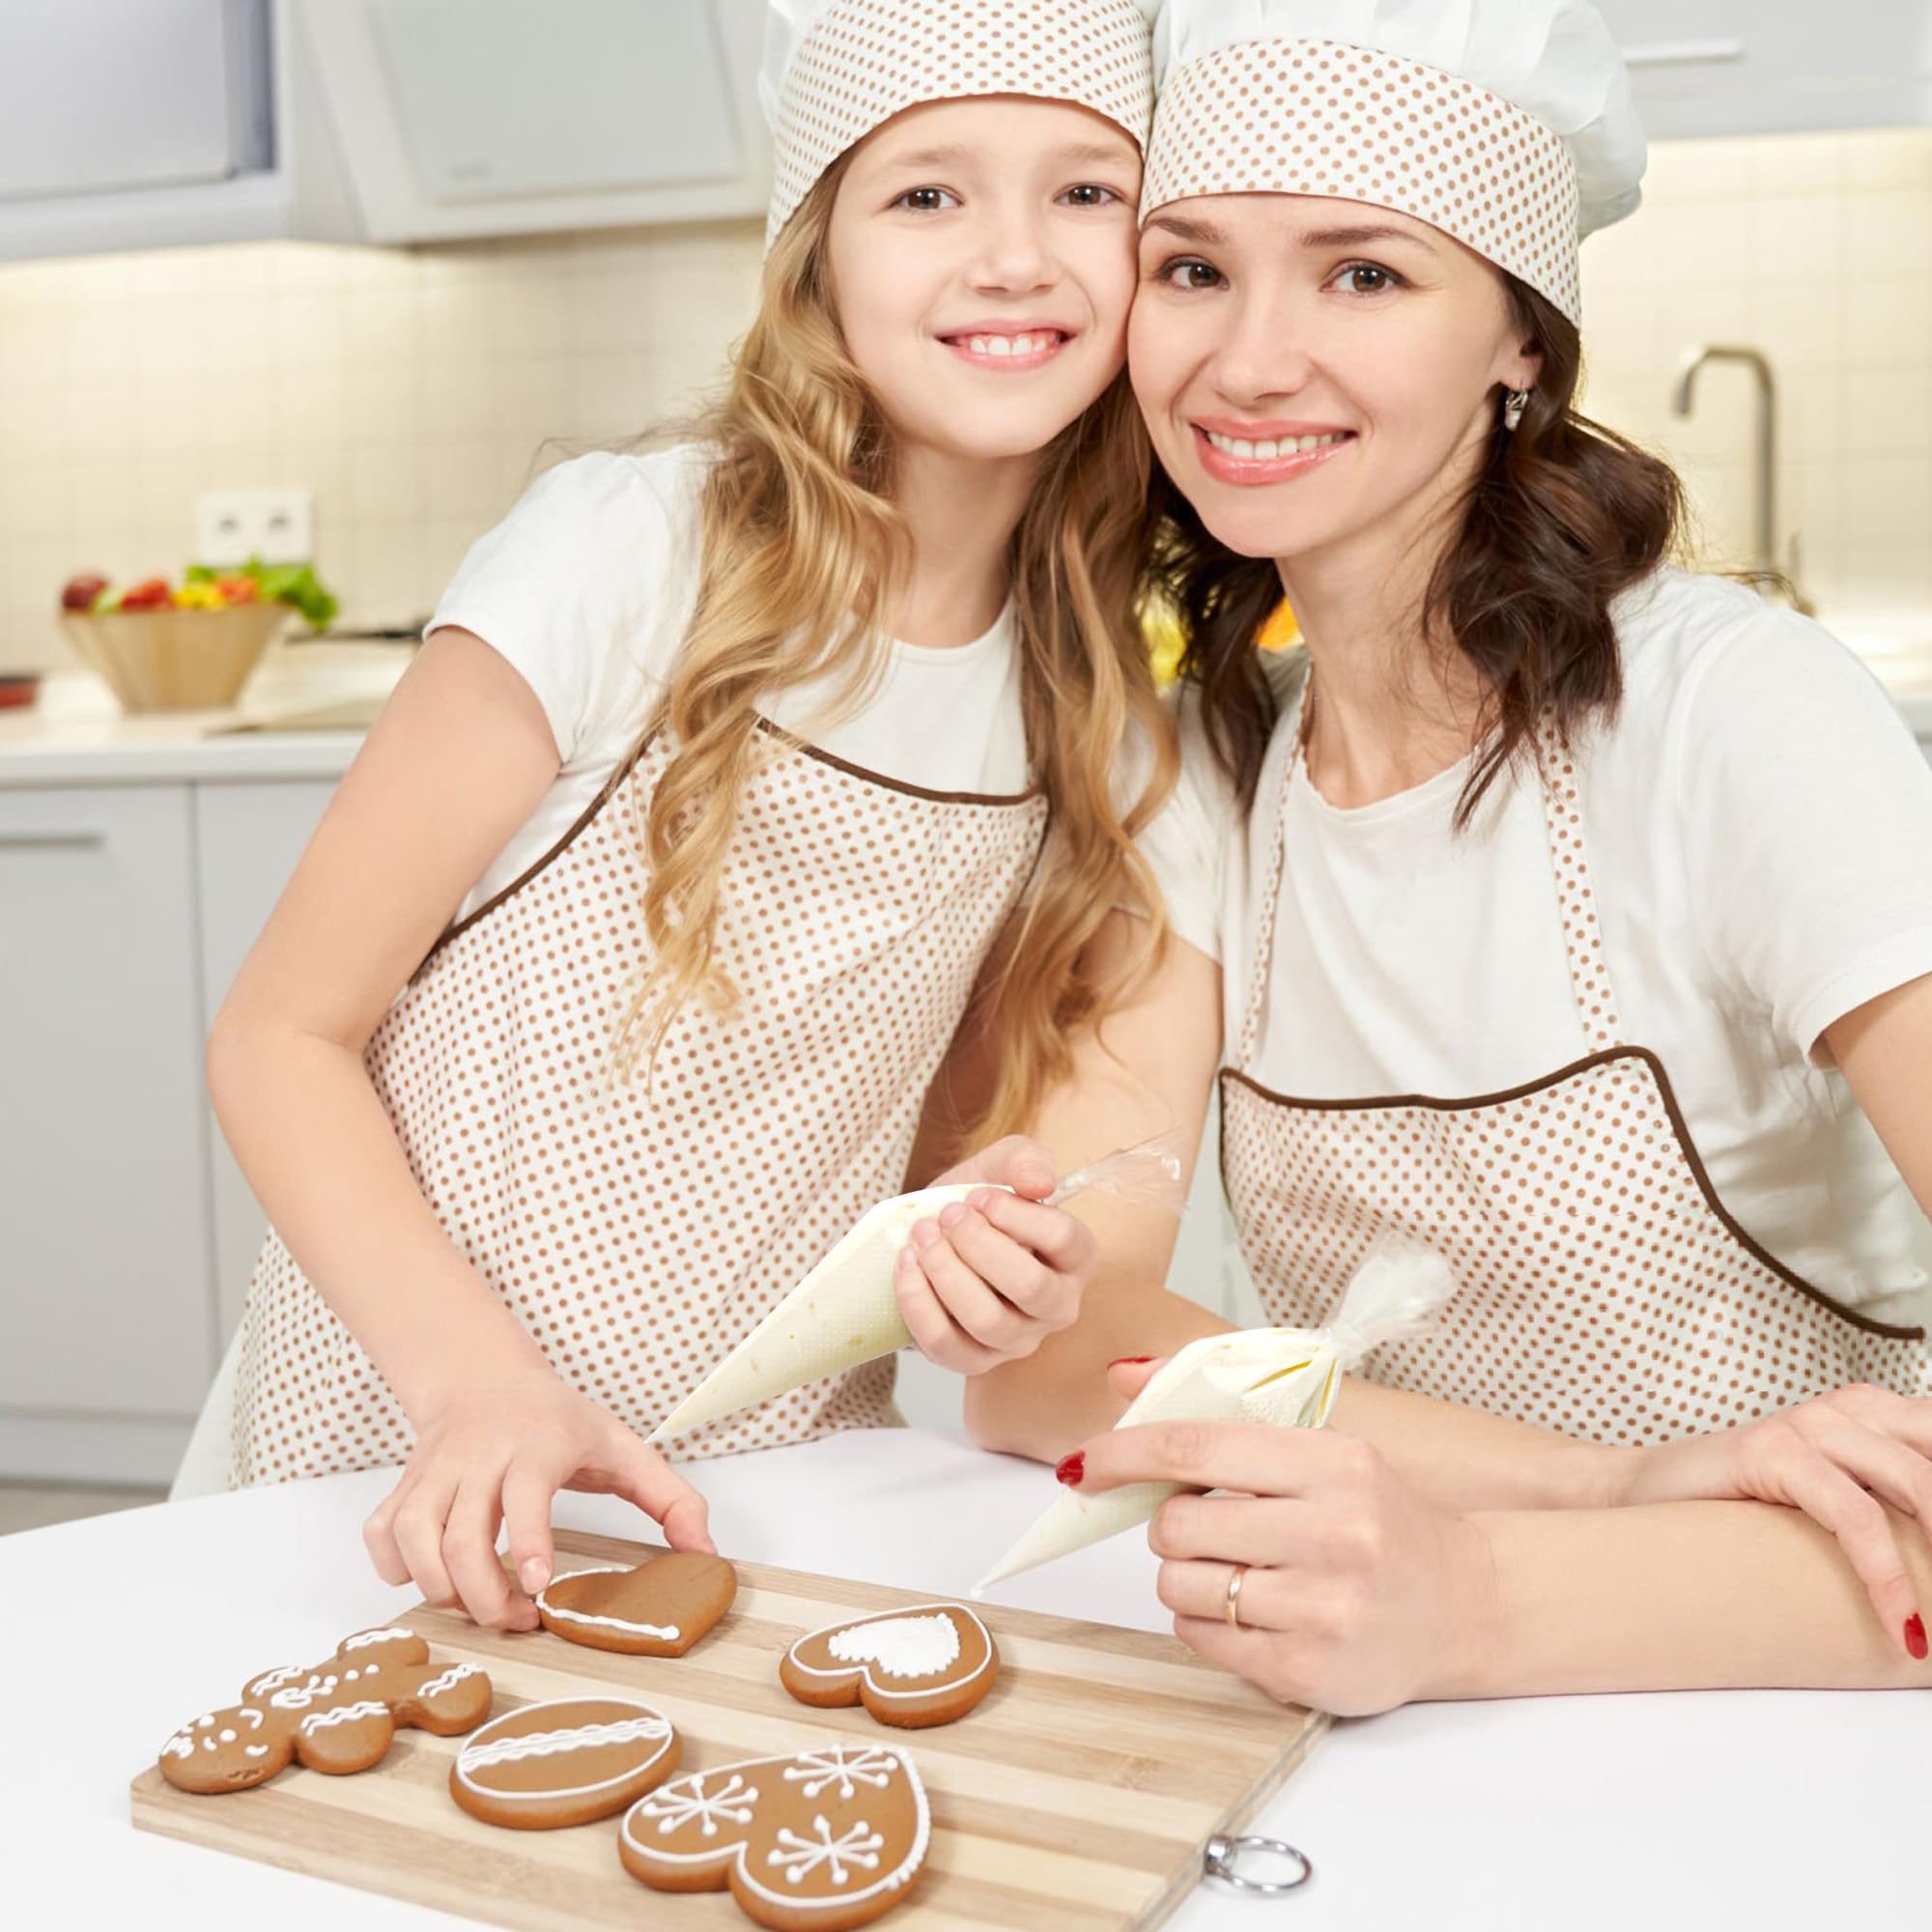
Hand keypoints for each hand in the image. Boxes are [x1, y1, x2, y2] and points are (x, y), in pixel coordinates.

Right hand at [363, 1368, 713, 1631]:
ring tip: (478, 1604)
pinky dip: (395, 1568)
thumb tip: (705, 1554)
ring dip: (441, 1588)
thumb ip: (672, 1500)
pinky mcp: (404, 1485)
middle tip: (518, 1618)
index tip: (537, 1588)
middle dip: (484, 1594)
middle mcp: (479, 1454)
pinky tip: (430, 1578)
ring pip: (414, 1536)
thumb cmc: (558, 1422)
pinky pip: (382, 1534)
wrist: (484, 1378)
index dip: (528, 1542)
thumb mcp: (625, 1449)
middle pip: (462, 1534)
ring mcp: (435, 1470)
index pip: (524, 1491)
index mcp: (537, 1443)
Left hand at [894, 1136, 1098, 1374]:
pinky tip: (906, 1264)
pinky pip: (945, 1343)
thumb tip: (1039, 1183)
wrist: (936, 1236)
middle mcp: (1057, 1306)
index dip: (1016, 1214)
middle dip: (977, 1244)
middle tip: (947, 1215)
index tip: (979, 1196)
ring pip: (986, 1319)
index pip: (1064, 1239)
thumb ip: (1023, 1160)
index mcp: (1076, 1258)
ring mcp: (1017, 1341)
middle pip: (1029, 1286)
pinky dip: (918, 1301)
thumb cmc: (976, 1206)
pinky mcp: (974, 1361)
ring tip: (922, 1236)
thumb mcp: (998, 1167)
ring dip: (945, 1271)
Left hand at [1066, 1412, 1497, 1715]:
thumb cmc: (1379, 1517)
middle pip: (1177, 1525)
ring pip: (1180, 1586)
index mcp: (1332, 1463)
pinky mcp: (1309, 1671)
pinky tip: (1252, 1611)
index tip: (1087, 1463)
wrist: (1465, 1603)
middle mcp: (1333, 1533)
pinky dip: (1205, 1623)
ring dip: (1185, 1578)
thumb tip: (1122, 1376)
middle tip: (1207, 1528)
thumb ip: (1220, 1416)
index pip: (1196, 1448)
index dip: (1125, 1453)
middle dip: (1171, 1525)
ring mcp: (1323, 1608)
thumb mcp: (1320, 1448)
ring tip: (1236, 1572)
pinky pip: (1201, 1640)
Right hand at [1614, 1384, 1931, 1656]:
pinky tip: (1906, 1627)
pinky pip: (1855, 1516)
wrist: (1637, 1498)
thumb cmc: (1744, 1514)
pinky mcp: (1772, 1451)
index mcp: (1878, 1414)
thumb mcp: (1840, 1507)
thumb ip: (1896, 1512)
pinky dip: (1889, 1577)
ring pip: (1918, 1487)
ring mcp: (1810, 1423)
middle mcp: (1852, 1408)